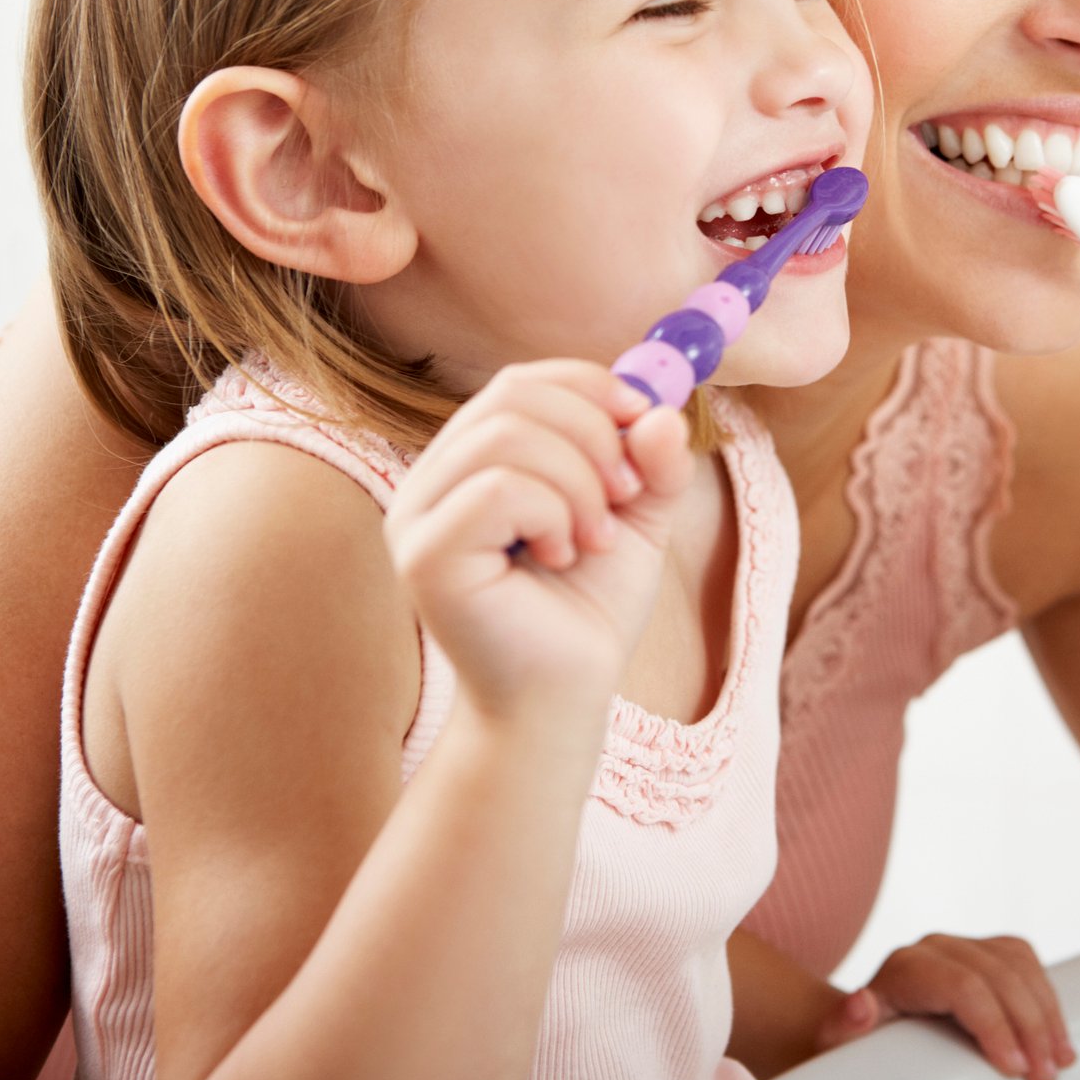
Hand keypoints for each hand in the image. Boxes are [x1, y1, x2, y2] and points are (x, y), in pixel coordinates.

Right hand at [384, 360, 695, 723]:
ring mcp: (417, 516)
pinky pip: (496, 490)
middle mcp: (433, 479)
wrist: (564, 697)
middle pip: (512, 394)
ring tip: (596, 536)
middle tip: (628, 492)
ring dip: (579, 481)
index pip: (522, 382)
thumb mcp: (639, 518)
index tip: (644, 418)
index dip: (590, 386)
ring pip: (505, 436)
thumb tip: (661, 408)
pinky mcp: (424, 556)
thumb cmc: (588, 608)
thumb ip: (655, 461)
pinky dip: (552, 514)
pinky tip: (562, 555)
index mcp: (474, 460)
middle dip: (593, 433)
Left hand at [813, 935, 1076, 1079]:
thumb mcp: (839, 1040)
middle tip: (1044, 1076)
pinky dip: (1047, 999)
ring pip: (1020, 965)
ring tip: (1060, 1061)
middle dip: (1030, 1028)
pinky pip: (1027, 964)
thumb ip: (845, 1025)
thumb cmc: (855, 1040)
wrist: (864, 1023)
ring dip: (1047, 1014)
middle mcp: (936, 948)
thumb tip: (861, 1004)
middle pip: (999, 976)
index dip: (994, 1025)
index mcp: (905, 967)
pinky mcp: (987, 952)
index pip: (963, 986)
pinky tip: (1057, 1035)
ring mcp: (964, 946)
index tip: (1014, 1069)